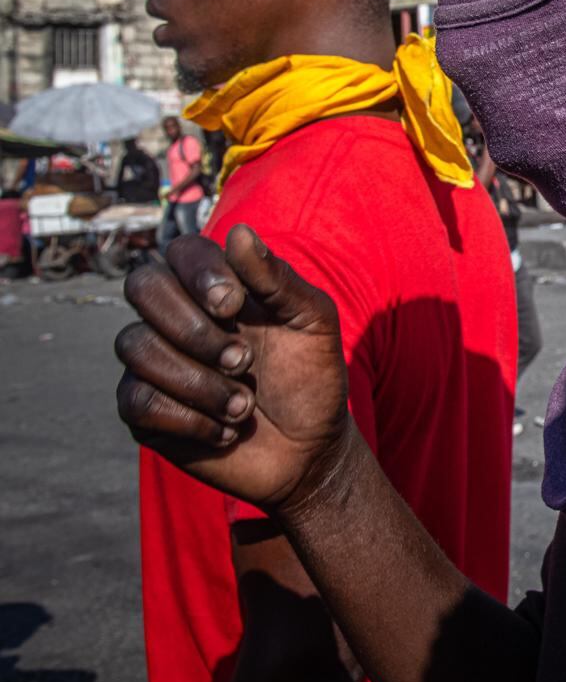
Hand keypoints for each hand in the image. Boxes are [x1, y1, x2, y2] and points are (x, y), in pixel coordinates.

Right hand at [115, 226, 354, 513]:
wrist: (310, 448)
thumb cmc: (313, 377)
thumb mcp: (312, 323)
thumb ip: (277, 280)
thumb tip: (238, 233)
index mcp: (218, 287)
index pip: (180, 251)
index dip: (200, 272)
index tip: (236, 305)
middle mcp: (177, 316)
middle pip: (142, 287)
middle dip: (192, 327)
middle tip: (243, 359)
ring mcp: (155, 361)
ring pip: (136, 346)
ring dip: (199, 382)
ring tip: (245, 405)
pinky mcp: (143, 409)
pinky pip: (137, 400)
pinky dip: (189, 418)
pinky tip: (225, 429)